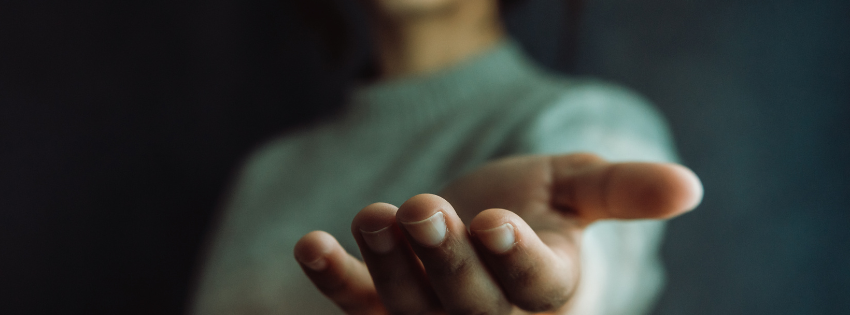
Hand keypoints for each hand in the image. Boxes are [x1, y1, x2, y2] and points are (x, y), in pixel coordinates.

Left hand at [293, 153, 702, 313]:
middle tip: (425, 210)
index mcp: (548, 291)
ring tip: (375, 215)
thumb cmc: (537, 204)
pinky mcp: (385, 308)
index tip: (496, 224)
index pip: (536, 287)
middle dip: (446, 261)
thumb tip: (691, 187)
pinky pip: (359, 304)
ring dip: (387, 265)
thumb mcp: (578, 188)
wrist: (480, 221)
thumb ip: (625, 190)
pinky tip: (311, 245)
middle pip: (470, 304)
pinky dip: (335, 278)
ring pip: (411, 306)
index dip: (516, 260)